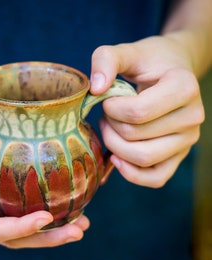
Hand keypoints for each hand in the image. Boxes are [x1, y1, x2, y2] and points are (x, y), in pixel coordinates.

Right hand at [0, 105, 88, 247]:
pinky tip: (65, 208)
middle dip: (44, 238)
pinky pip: (18, 212)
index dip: (19, 229)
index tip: (48, 218)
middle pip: (10, 238)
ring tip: (80, 225)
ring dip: (48, 233)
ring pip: (17, 231)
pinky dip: (42, 216)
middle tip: (78, 230)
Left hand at [90, 35, 204, 187]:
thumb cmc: (149, 62)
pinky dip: (131, 174)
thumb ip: (106, 59)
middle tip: (105, 114)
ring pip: (143, 159)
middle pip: (135, 136)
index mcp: (184, 87)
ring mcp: (187, 140)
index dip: (111, 108)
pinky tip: (116, 158)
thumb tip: (96, 89)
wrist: (172, 72)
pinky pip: (155, 178)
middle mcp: (192, 117)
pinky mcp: (179, 156)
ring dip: (115, 147)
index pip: (137, 112)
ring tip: (110, 128)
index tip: (107, 98)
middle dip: (109, 126)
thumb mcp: (127, 52)